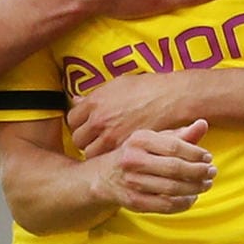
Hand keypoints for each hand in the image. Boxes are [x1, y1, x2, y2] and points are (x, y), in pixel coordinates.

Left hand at [68, 72, 194, 156]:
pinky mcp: (124, 148)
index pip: (71, 119)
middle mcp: (99, 120)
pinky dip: (110, 157)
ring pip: (89, 152)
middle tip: (96, 137)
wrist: (173, 99)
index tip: (87, 124)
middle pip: (77, 139)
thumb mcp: (118, 84)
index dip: (79, 123)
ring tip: (108, 146)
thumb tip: (77, 101)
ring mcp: (111, 136)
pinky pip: (107, 159)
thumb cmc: (148, 88)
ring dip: (96, 150)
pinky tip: (118, 150)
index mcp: (95, 102)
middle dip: (85, 139)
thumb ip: (95, 96)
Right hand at [89, 119, 214, 215]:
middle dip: (198, 172)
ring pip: (172, 189)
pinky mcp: (134, 202)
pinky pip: (165, 206)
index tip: (208, 158)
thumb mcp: (154, 139)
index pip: (174, 147)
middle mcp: (133, 160)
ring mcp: (132, 183)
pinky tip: (192, 197)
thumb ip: (180, 134)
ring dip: (194, 188)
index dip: (196, 153)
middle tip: (212, 172)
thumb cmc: (136, 153)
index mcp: (139, 140)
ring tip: (206, 184)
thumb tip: (203, 124)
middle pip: (174, 169)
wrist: (104, 176)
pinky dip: (183, 203)